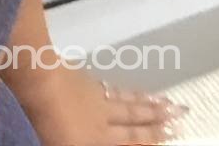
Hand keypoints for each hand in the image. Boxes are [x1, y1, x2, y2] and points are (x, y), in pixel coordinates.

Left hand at [12, 64, 188, 144]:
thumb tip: (117, 140)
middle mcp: (103, 117)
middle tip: (180, 112)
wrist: (37, 80)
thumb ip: (86, 144)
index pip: (131, 140)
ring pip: (126, 100)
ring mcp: (94, 95)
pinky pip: (109, 87)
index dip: (151, 138)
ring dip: (146, 102)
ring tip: (166, 100)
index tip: (174, 132)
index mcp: (99, 139)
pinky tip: (125, 89)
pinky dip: (123, 90)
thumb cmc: (48, 123)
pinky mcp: (81, 79)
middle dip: (158, 119)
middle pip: (134, 118)